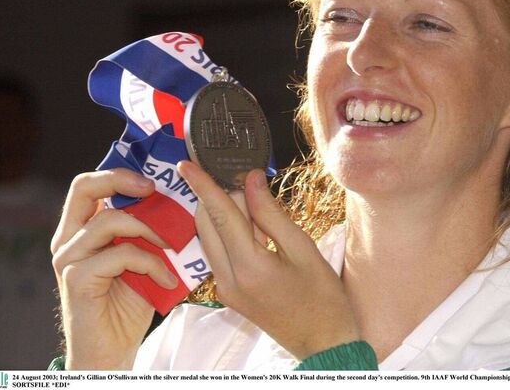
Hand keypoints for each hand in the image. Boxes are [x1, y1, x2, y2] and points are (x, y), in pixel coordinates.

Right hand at [50, 169, 178, 369]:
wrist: (113, 350)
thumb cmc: (130, 303)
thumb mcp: (144, 257)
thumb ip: (150, 230)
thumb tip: (185, 202)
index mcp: (81, 229)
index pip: (89, 184)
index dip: (119, 172)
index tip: (153, 176)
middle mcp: (68, 239)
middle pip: (84, 187)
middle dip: (121, 180)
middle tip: (153, 189)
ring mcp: (68, 258)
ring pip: (109, 221)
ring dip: (149, 229)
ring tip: (173, 246)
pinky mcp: (77, 279)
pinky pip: (121, 254)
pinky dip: (152, 263)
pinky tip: (168, 280)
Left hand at [178, 161, 360, 359]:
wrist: (323, 344)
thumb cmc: (323, 298)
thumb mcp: (303, 250)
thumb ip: (271, 214)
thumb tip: (251, 180)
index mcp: (249, 268)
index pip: (219, 216)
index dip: (203, 186)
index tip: (186, 164)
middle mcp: (228, 280)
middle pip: (206, 225)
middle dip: (217, 197)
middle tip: (245, 181)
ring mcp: (225, 289)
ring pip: (209, 239)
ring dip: (222, 215)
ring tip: (255, 205)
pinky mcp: (228, 293)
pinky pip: (218, 253)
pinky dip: (228, 233)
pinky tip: (255, 228)